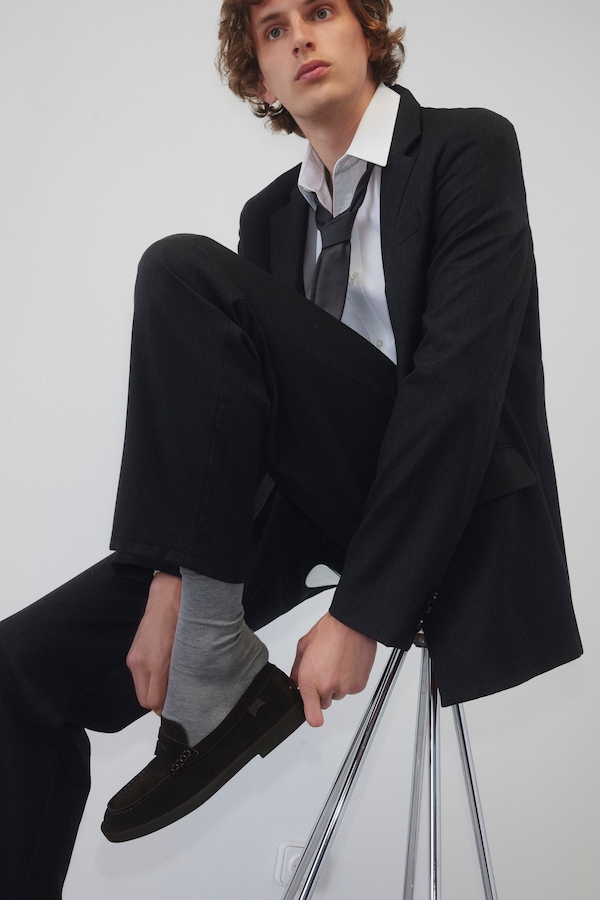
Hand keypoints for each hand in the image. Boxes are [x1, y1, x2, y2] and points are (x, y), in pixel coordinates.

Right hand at [126, 572, 180, 713]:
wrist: (168, 594)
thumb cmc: (183, 617)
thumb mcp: (189, 647)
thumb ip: (183, 671)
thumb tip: (183, 690)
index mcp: (156, 663)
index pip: (153, 701)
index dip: (165, 708)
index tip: (177, 708)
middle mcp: (140, 662)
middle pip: (144, 699)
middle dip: (158, 702)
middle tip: (175, 699)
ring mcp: (134, 657)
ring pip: (141, 688)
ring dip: (153, 690)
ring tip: (171, 682)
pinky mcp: (133, 652)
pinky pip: (139, 675)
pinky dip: (149, 678)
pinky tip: (162, 670)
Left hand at [291, 612, 376, 726]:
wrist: (352, 624)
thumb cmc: (329, 631)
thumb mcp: (303, 647)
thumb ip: (296, 669)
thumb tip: (295, 682)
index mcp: (309, 680)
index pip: (312, 715)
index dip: (312, 716)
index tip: (313, 716)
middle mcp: (327, 687)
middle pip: (324, 703)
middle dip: (322, 691)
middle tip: (325, 670)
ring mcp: (344, 687)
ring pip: (338, 695)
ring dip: (337, 684)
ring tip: (337, 663)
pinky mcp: (358, 685)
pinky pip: (351, 689)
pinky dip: (349, 680)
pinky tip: (347, 664)